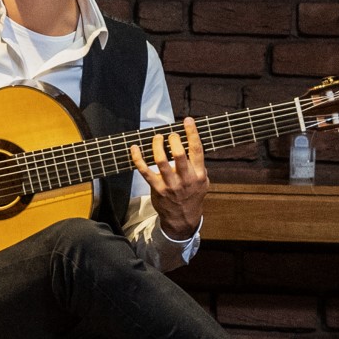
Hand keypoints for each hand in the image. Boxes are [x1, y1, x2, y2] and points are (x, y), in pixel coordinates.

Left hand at [129, 117, 207, 239]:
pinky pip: (144, 171)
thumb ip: (197, 165)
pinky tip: (134, 148)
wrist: (182, 218)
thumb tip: (191, 144)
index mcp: (199, 174)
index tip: (187, 121)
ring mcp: (170, 184)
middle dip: (174, 140)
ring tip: (157, 138)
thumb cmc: (192, 196)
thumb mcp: (203, 181)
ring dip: (157, 146)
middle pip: (179, 154)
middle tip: (170, 134)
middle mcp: (185, 179)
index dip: (192, 133)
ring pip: (161, 161)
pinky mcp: (157, 188)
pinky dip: (138, 158)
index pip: (197, 150)